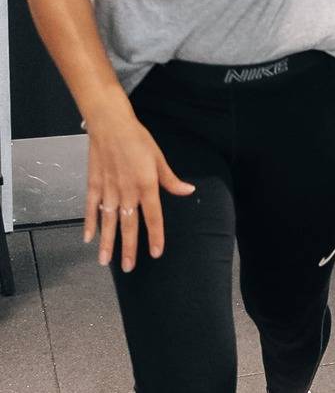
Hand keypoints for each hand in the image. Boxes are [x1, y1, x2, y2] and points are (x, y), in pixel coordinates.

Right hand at [84, 104, 194, 271]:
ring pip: (108, 221)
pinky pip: (90, 208)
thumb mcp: (159, 158)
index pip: (153, 217)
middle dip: (129, 248)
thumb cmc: (138, 139)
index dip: (155, 236)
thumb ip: (171, 180)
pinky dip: (89, 223)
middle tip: (128, 268)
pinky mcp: (94, 184)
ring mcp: (108, 189)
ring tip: (105, 261)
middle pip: (129, 225)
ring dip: (107, 242)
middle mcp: (127, 191)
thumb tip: (189, 191)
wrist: (110, 123)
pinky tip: (88, 238)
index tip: (156, 253)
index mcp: (146, 185)